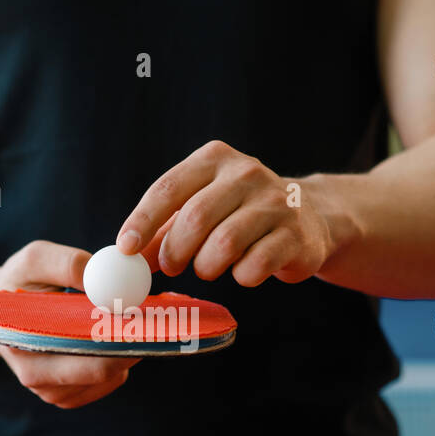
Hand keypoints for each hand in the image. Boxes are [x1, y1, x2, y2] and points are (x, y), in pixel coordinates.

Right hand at [0, 240, 139, 408]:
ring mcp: (55, 393)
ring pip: (113, 376)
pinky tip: (105, 335)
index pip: (88, 359)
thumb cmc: (17, 282)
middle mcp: (39, 381)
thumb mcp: (33, 260)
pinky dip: (119, 357)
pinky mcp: (71, 395)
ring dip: (126, 348)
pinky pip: (112, 379)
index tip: (147, 315)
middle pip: (106, 372)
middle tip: (155, 317)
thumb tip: (104, 274)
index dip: (123, 338)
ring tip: (119, 319)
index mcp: (26, 350)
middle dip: (135, 344)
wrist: (1, 313)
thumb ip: (66, 264)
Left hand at [116, 140, 333, 285]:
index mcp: (214, 159)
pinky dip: (240, 276)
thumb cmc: (239, 214)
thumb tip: (127, 258)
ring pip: (224, 244)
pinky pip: (254, 266)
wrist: (309, 217)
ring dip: (207, 267)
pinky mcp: (296, 235)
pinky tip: (244, 270)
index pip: (169, 188)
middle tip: (170, 268)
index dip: (143, 220)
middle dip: (175, 250)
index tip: (126, 249)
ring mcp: (275, 202)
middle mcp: (246, 173)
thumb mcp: (199, 210)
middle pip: (196, 217)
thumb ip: (163, 231)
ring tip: (208, 267)